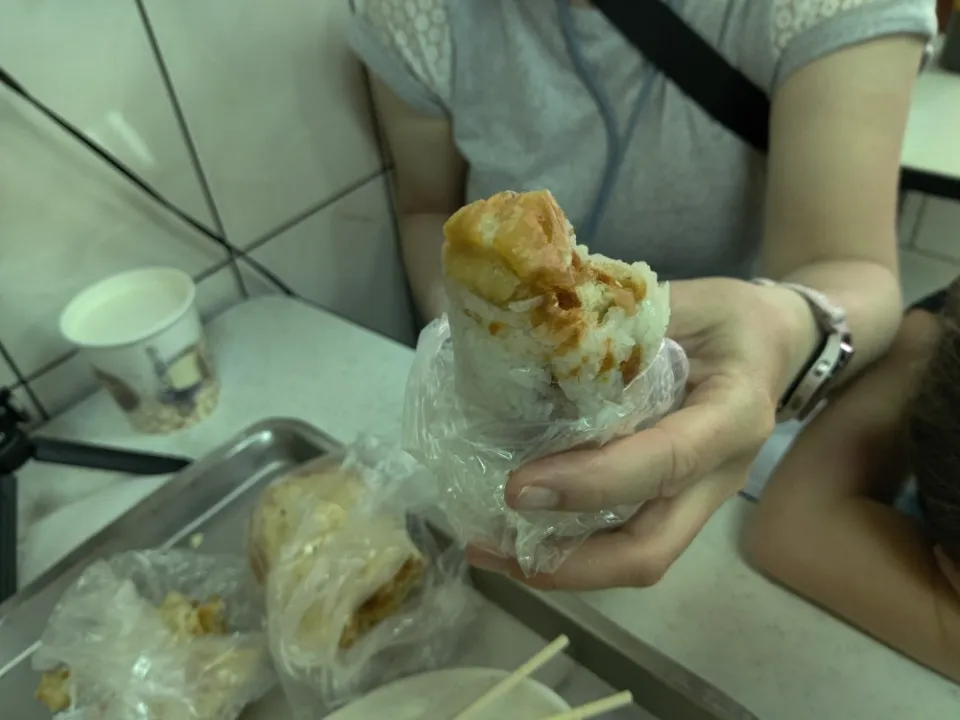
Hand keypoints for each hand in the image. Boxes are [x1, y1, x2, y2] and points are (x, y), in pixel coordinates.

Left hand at [468, 277, 818, 589]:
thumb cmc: (732, 319)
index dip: (592, 482)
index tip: (517, 488)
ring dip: (559, 565)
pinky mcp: (677, 503)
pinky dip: (570, 545)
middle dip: (566, 563)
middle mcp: (720, 474)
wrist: (775, 346)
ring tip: (488, 548)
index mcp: (733, 416)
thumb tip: (536, 327)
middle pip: (650, 549)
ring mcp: (700, 498)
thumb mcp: (689, 301)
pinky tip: (517, 532)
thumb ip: (624, 319)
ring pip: (636, 557)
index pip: (665, 462)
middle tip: (488, 544)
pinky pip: (625, 538)